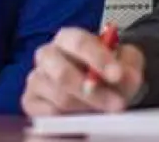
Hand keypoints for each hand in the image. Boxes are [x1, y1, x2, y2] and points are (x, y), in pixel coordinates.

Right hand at [22, 27, 145, 116]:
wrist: (95, 88)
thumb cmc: (105, 71)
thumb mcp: (124, 62)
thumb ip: (128, 64)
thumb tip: (126, 75)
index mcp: (67, 38)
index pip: (79, 42)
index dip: (99, 58)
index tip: (117, 74)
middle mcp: (47, 55)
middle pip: (63, 73)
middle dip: (93, 91)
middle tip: (117, 104)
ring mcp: (36, 79)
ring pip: (60, 98)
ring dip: (87, 108)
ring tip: (105, 112)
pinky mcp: (31, 101)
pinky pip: (49, 115)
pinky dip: (70, 120)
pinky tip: (85, 118)